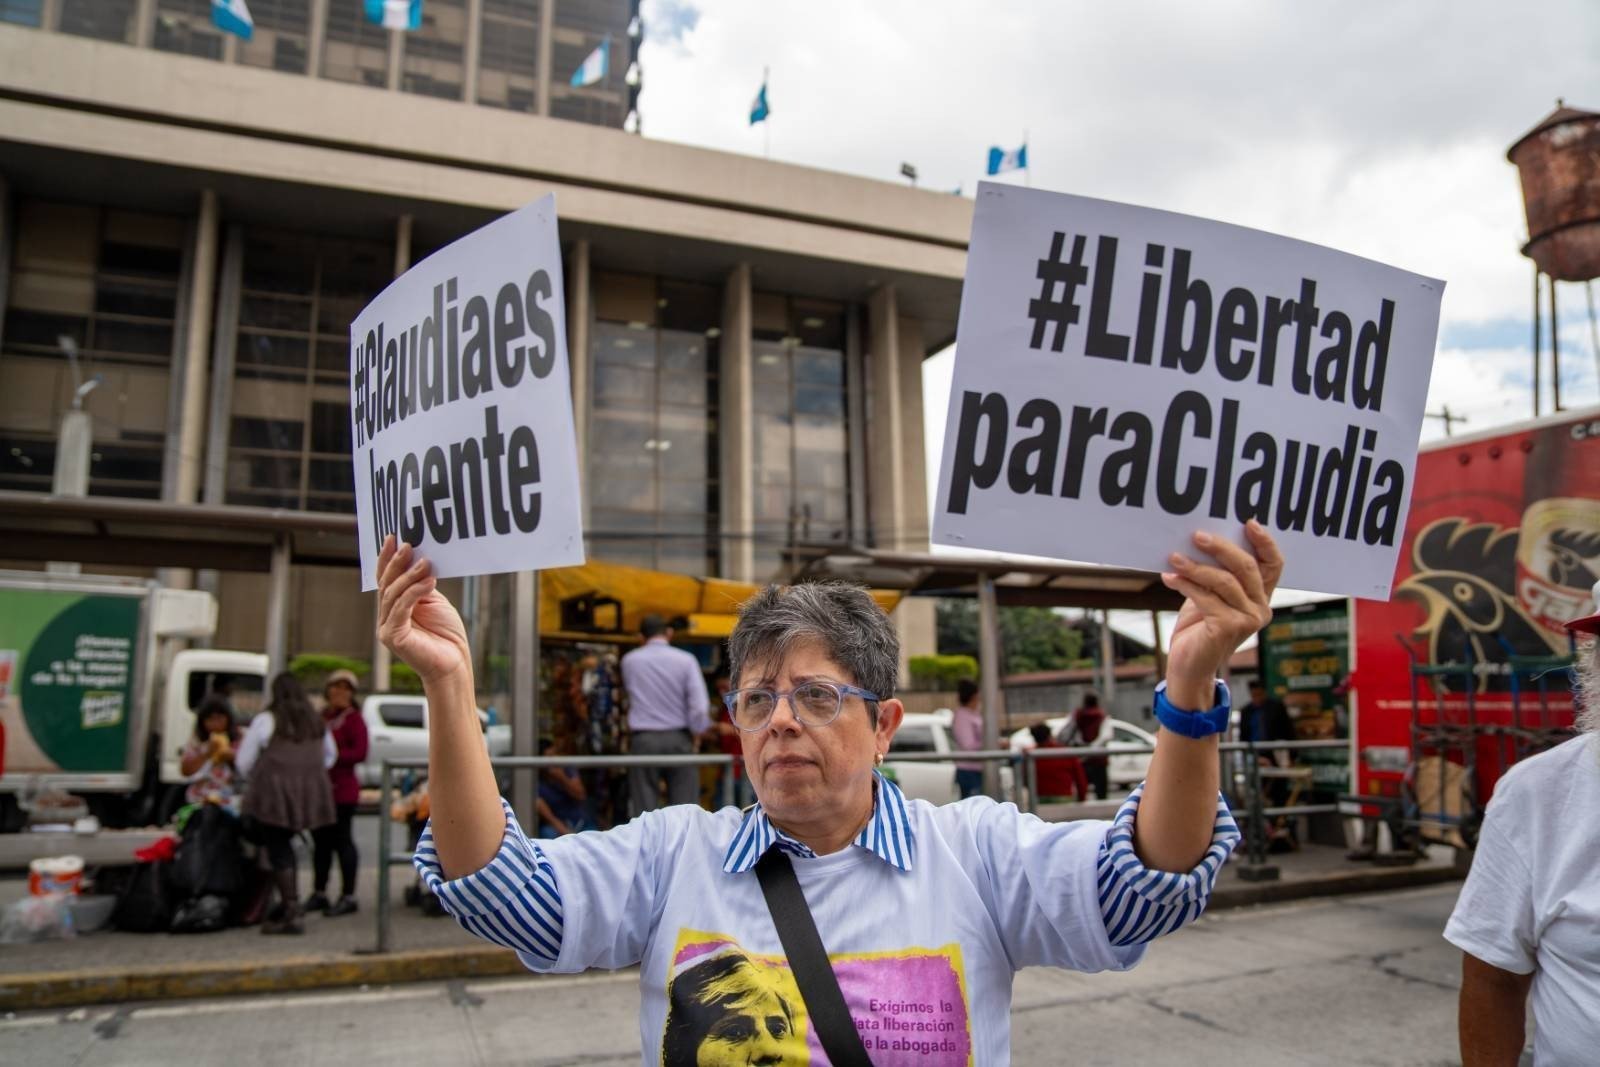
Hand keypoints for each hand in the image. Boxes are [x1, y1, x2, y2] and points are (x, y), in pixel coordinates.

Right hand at [377, 536, 471, 688]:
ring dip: (409, 576)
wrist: (453, 663)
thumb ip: (421, 585)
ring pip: (393, 594)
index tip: (392, 538)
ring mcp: (387, 627)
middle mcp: (387, 616)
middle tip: (408, 545)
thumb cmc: (446, 635)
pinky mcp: (393, 637)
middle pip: (386, 584)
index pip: (386, 579)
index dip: (387, 558)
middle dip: (396, 563)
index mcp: (395, 607)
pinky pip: (401, 609)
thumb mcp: (434, 602)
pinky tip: (429, 581)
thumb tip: (418, 561)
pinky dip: (414, 593)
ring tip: (425, 563)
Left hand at [1161, 521, 1282, 711]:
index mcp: (1260, 597)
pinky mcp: (1230, 628)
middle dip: (1220, 548)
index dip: (1265, 542)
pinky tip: (1169, 577)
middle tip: (1196, 536)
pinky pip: (1206, 597)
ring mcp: (1248, 619)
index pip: (1274, 565)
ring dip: (1195, 566)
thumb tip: (1199, 540)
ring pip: (1224, 581)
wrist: (1188, 667)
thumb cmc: (1198, 629)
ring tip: (1173, 558)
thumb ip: (1214, 575)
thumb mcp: (1209, 597)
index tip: (1249, 522)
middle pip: (1246, 567)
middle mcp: (1261, 608)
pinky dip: (1185, 584)